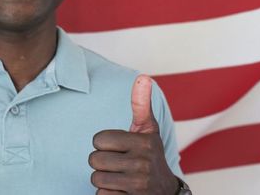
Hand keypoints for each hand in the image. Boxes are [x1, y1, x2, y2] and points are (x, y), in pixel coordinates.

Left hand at [88, 75, 178, 194]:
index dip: (104, 144)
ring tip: (120, 177)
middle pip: (94, 159)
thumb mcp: (148, 130)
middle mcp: (144, 163)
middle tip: (119, 164)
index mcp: (144, 142)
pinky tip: (122, 191)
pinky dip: (107, 194)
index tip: (119, 148)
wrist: (164, 191)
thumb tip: (143, 77)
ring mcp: (139, 184)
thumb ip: (141, 105)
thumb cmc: (149, 155)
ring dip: (103, 179)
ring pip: (96, 178)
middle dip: (102, 163)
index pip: (98, 139)